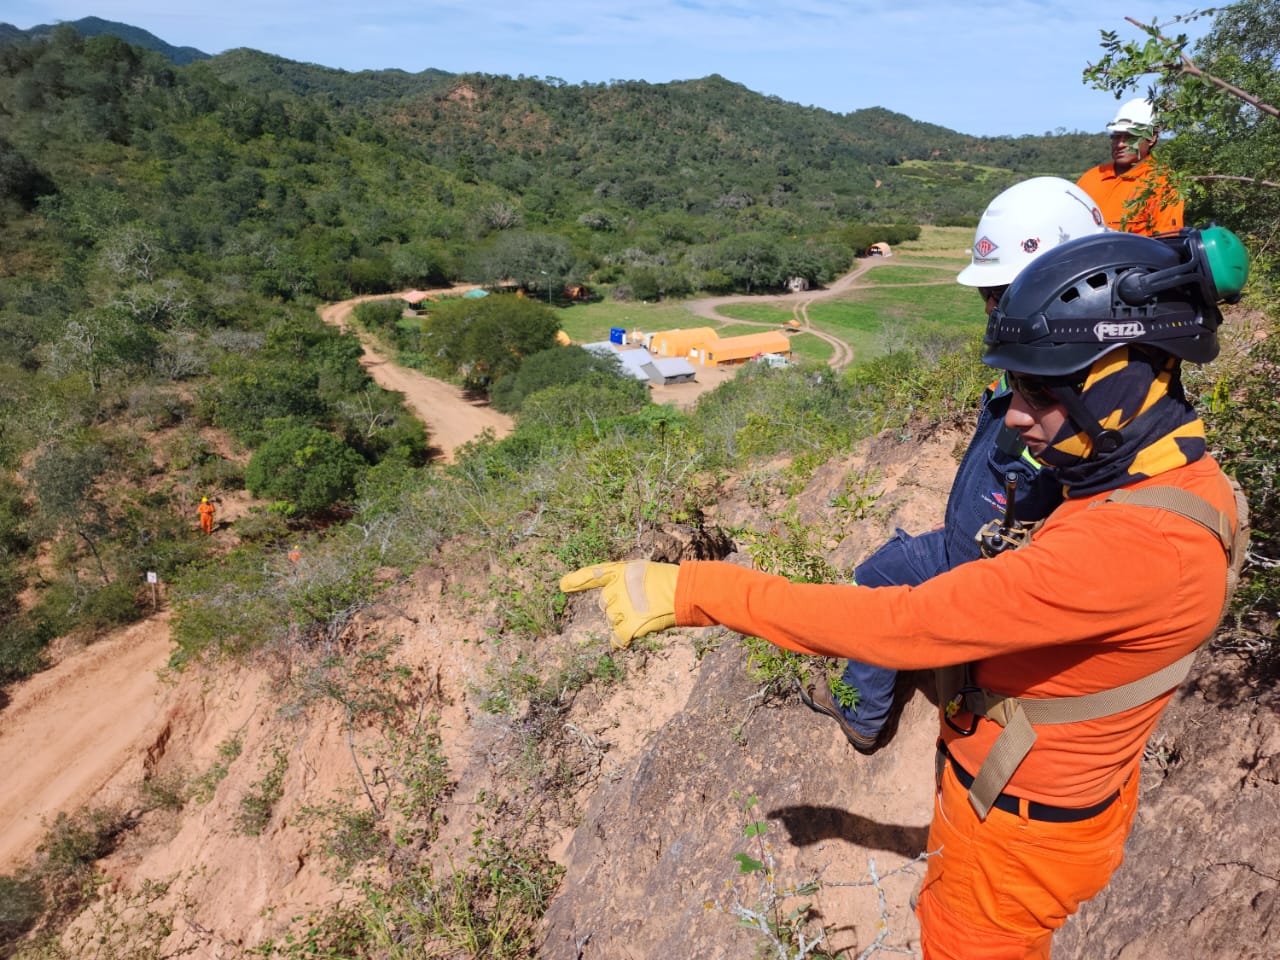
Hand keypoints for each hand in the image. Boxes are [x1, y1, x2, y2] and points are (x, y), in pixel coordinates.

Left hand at [559, 560, 679, 647]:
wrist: (683, 591)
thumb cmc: (667, 581)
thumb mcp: (642, 571)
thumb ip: (624, 582)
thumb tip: (611, 599)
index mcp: (618, 572)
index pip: (592, 575)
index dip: (577, 580)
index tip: (563, 585)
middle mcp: (615, 590)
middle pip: (604, 604)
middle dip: (616, 607)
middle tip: (638, 605)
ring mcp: (621, 609)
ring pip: (612, 621)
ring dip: (623, 621)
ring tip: (644, 614)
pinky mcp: (629, 626)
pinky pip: (617, 639)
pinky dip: (620, 642)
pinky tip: (625, 642)